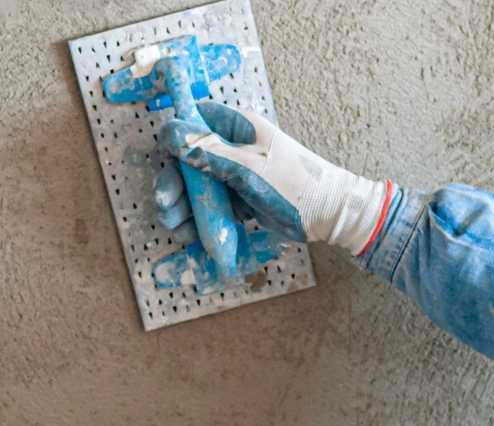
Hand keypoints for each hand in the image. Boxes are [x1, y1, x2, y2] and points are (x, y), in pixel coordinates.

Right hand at [154, 102, 389, 254]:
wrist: (329, 215)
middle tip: (165, 207)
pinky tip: (192, 235)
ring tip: (176, 228)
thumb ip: (208, 151)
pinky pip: (213, 205)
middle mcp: (233, 146)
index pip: (195, 122)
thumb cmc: (295, 184)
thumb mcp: (249, 167)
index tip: (163, 161)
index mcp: (238, 126)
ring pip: (198, 186)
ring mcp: (236, 173)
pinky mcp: (240, 198)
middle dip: (175, 185)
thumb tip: (169, 131)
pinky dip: (202, 219)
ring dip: (184, 207)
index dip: (175, 139)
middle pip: (190, 160)